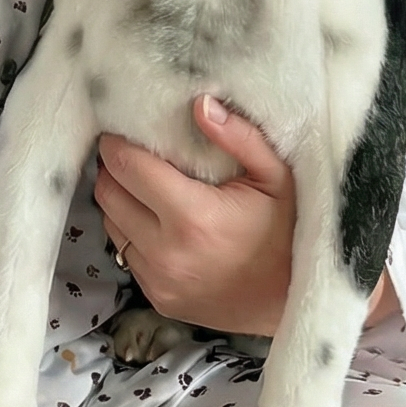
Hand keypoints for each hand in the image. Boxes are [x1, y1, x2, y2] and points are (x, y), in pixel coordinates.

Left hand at [95, 99, 395, 336]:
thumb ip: (240, 137)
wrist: (297, 303)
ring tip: (145, 186)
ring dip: (121, 201)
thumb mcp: (277, 177)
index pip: (126, 167)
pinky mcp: (157, 299)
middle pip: (108, 194)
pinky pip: (126, 254)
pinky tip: (159, 222)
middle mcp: (166, 252)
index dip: (118, 143)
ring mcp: (158, 280)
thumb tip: (200, 104)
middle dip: (114, 168)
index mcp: (193, 217)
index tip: (123, 130)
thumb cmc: (290, 233)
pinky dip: (133, 233)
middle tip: (133, 154)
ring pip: (110, 224)